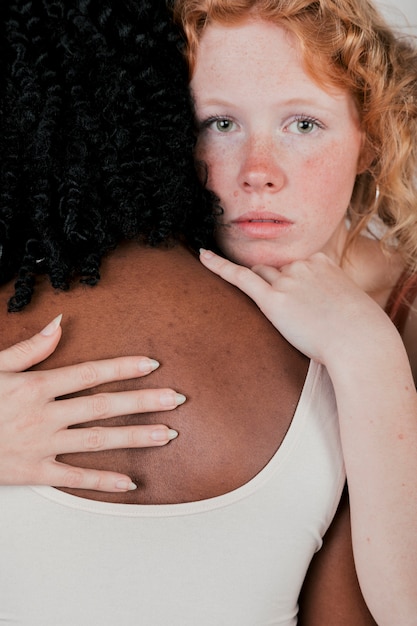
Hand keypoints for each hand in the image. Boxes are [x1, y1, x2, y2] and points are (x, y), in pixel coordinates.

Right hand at [0, 315, 181, 491]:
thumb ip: (30, 348)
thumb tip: (60, 323)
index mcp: (36, 386)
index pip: (90, 374)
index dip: (122, 368)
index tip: (151, 365)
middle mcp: (45, 415)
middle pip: (103, 406)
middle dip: (143, 402)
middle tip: (176, 399)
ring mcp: (42, 444)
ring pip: (97, 440)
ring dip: (135, 437)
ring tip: (167, 434)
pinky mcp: (34, 471)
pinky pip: (74, 478)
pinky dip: (103, 481)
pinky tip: (131, 482)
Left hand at [199, 249, 393, 363]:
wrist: (361, 342)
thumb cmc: (359, 330)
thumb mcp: (349, 303)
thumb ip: (330, 296)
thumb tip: (321, 309)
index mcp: (322, 261)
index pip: (295, 265)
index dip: (293, 283)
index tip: (300, 297)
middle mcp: (302, 265)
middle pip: (274, 269)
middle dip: (275, 286)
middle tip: (292, 312)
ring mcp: (287, 281)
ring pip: (261, 276)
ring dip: (262, 289)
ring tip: (278, 309)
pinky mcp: (274, 300)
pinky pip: (241, 277)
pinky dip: (219, 266)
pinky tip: (203, 257)